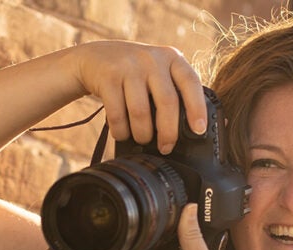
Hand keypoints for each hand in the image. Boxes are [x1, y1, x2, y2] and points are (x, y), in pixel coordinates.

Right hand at [66, 41, 206, 153]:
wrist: (93, 58)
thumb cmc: (133, 73)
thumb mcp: (157, 72)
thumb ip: (174, 91)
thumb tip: (198, 128)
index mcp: (171, 58)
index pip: (191, 82)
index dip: (197, 108)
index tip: (199, 130)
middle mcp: (152, 59)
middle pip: (167, 102)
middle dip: (168, 132)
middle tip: (166, 147)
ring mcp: (129, 66)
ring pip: (141, 112)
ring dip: (142, 134)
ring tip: (142, 139)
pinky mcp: (108, 77)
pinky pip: (117, 114)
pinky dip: (121, 131)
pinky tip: (122, 133)